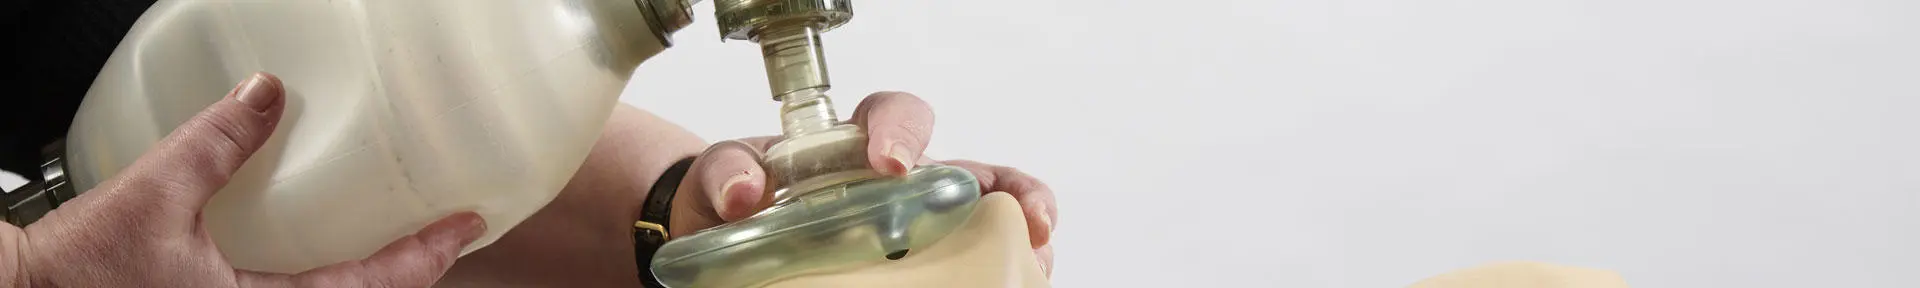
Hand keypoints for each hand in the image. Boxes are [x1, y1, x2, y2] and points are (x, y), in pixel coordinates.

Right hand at [1, 73, 486, 286]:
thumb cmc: (73, 273)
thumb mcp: (153, 198)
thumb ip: (216, 145)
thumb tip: (265, 94)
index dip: (426, 256)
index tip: (467, 225)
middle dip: (408, 277)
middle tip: (447, 236)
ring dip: (368, 286)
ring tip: (400, 250)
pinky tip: (325, 263)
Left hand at [671, 91, 1059, 275]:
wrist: (734, 248)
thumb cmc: (740, 204)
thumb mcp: (723, 181)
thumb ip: (727, 173)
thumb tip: (745, 191)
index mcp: (861, 149)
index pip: (896, 117)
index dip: (901, 131)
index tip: (889, 162)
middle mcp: (909, 186)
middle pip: (980, 174)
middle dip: (1014, 189)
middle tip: (1027, 216)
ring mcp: (928, 233)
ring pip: (996, 225)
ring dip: (1027, 239)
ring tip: (1039, 261)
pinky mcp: (933, 269)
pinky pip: (979, 267)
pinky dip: (1007, 272)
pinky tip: (1019, 284)